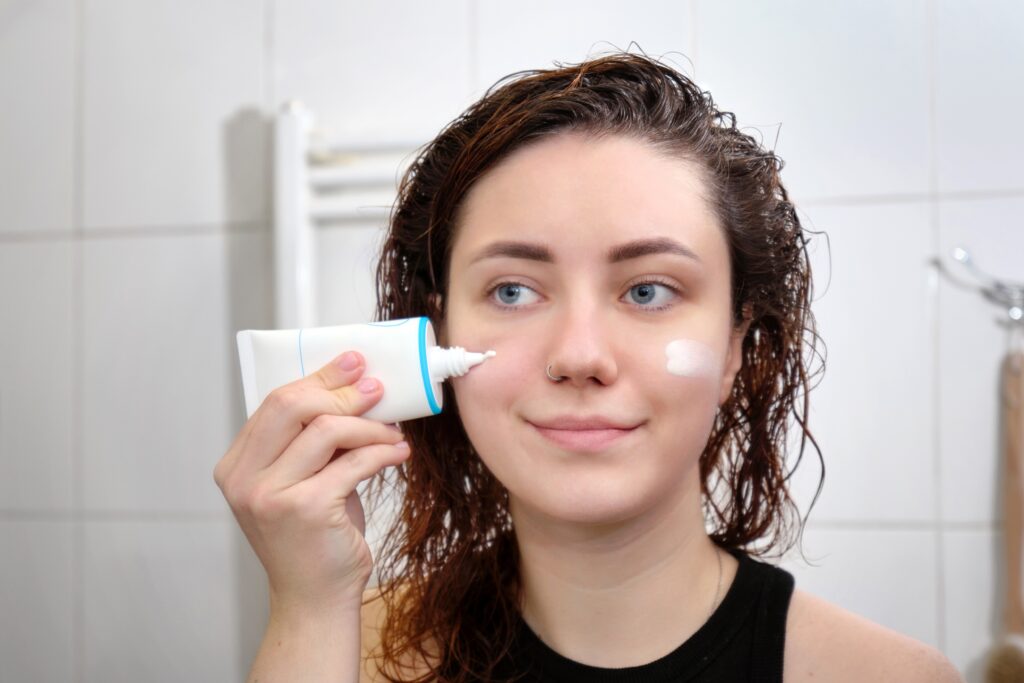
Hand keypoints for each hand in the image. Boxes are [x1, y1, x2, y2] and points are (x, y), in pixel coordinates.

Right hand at [213, 350, 408, 610]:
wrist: (315, 599)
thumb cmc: (314, 538)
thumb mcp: (302, 482)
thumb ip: (310, 441)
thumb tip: (353, 388)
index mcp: (236, 466)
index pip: (276, 402)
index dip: (318, 378)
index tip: (352, 363)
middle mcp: (245, 480)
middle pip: (293, 405)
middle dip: (341, 391)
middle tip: (377, 388)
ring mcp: (271, 495)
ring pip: (327, 430)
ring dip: (370, 426)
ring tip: (394, 431)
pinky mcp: (306, 510)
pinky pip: (354, 462)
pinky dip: (382, 452)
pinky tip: (399, 452)